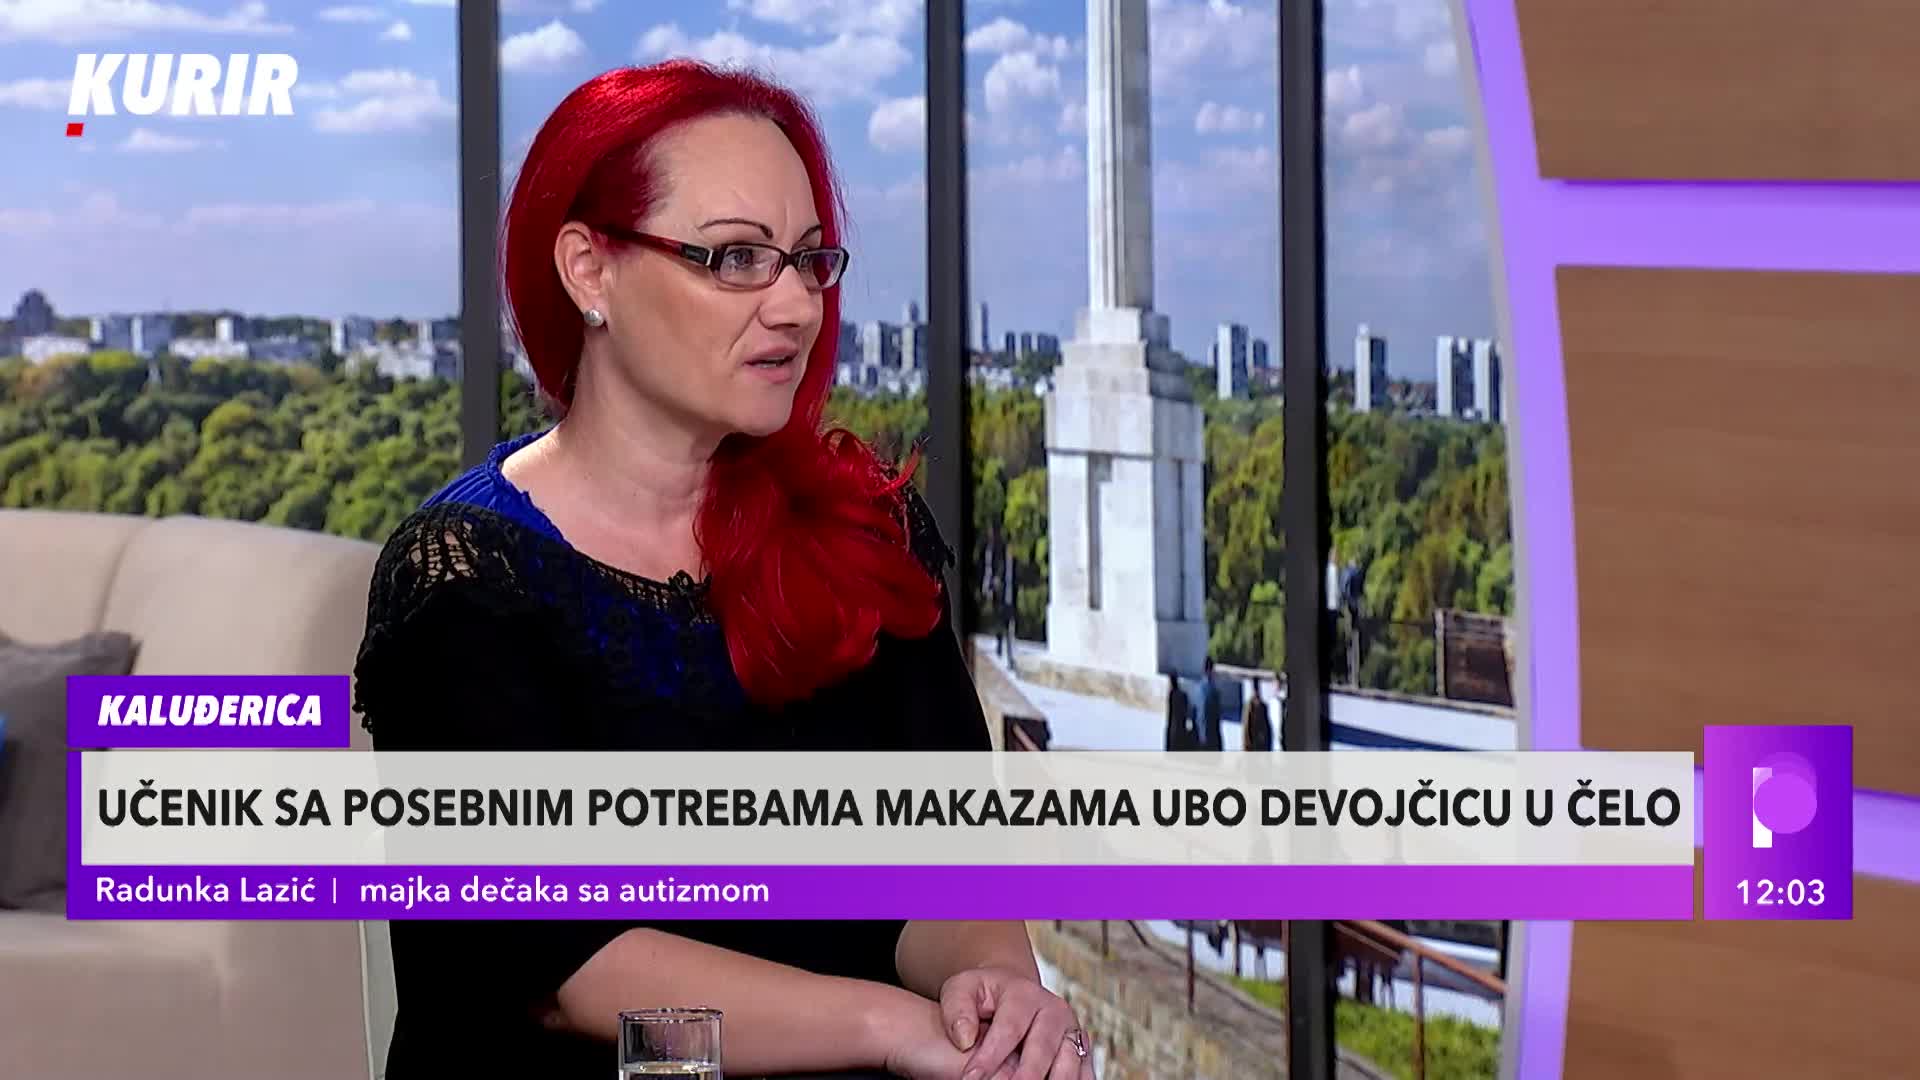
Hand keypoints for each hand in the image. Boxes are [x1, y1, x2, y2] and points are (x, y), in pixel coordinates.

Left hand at [939, 966, 1093, 1079]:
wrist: (1012, 994)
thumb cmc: (983, 995)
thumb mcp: (960, 990)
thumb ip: (957, 1010)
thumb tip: (965, 1039)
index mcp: (1024, 994)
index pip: (1009, 1030)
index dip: (990, 1058)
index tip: (970, 1078)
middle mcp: (1054, 1011)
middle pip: (1043, 1049)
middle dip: (1025, 1076)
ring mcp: (1071, 1030)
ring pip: (1069, 1063)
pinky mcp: (1081, 1049)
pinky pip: (1083, 1073)